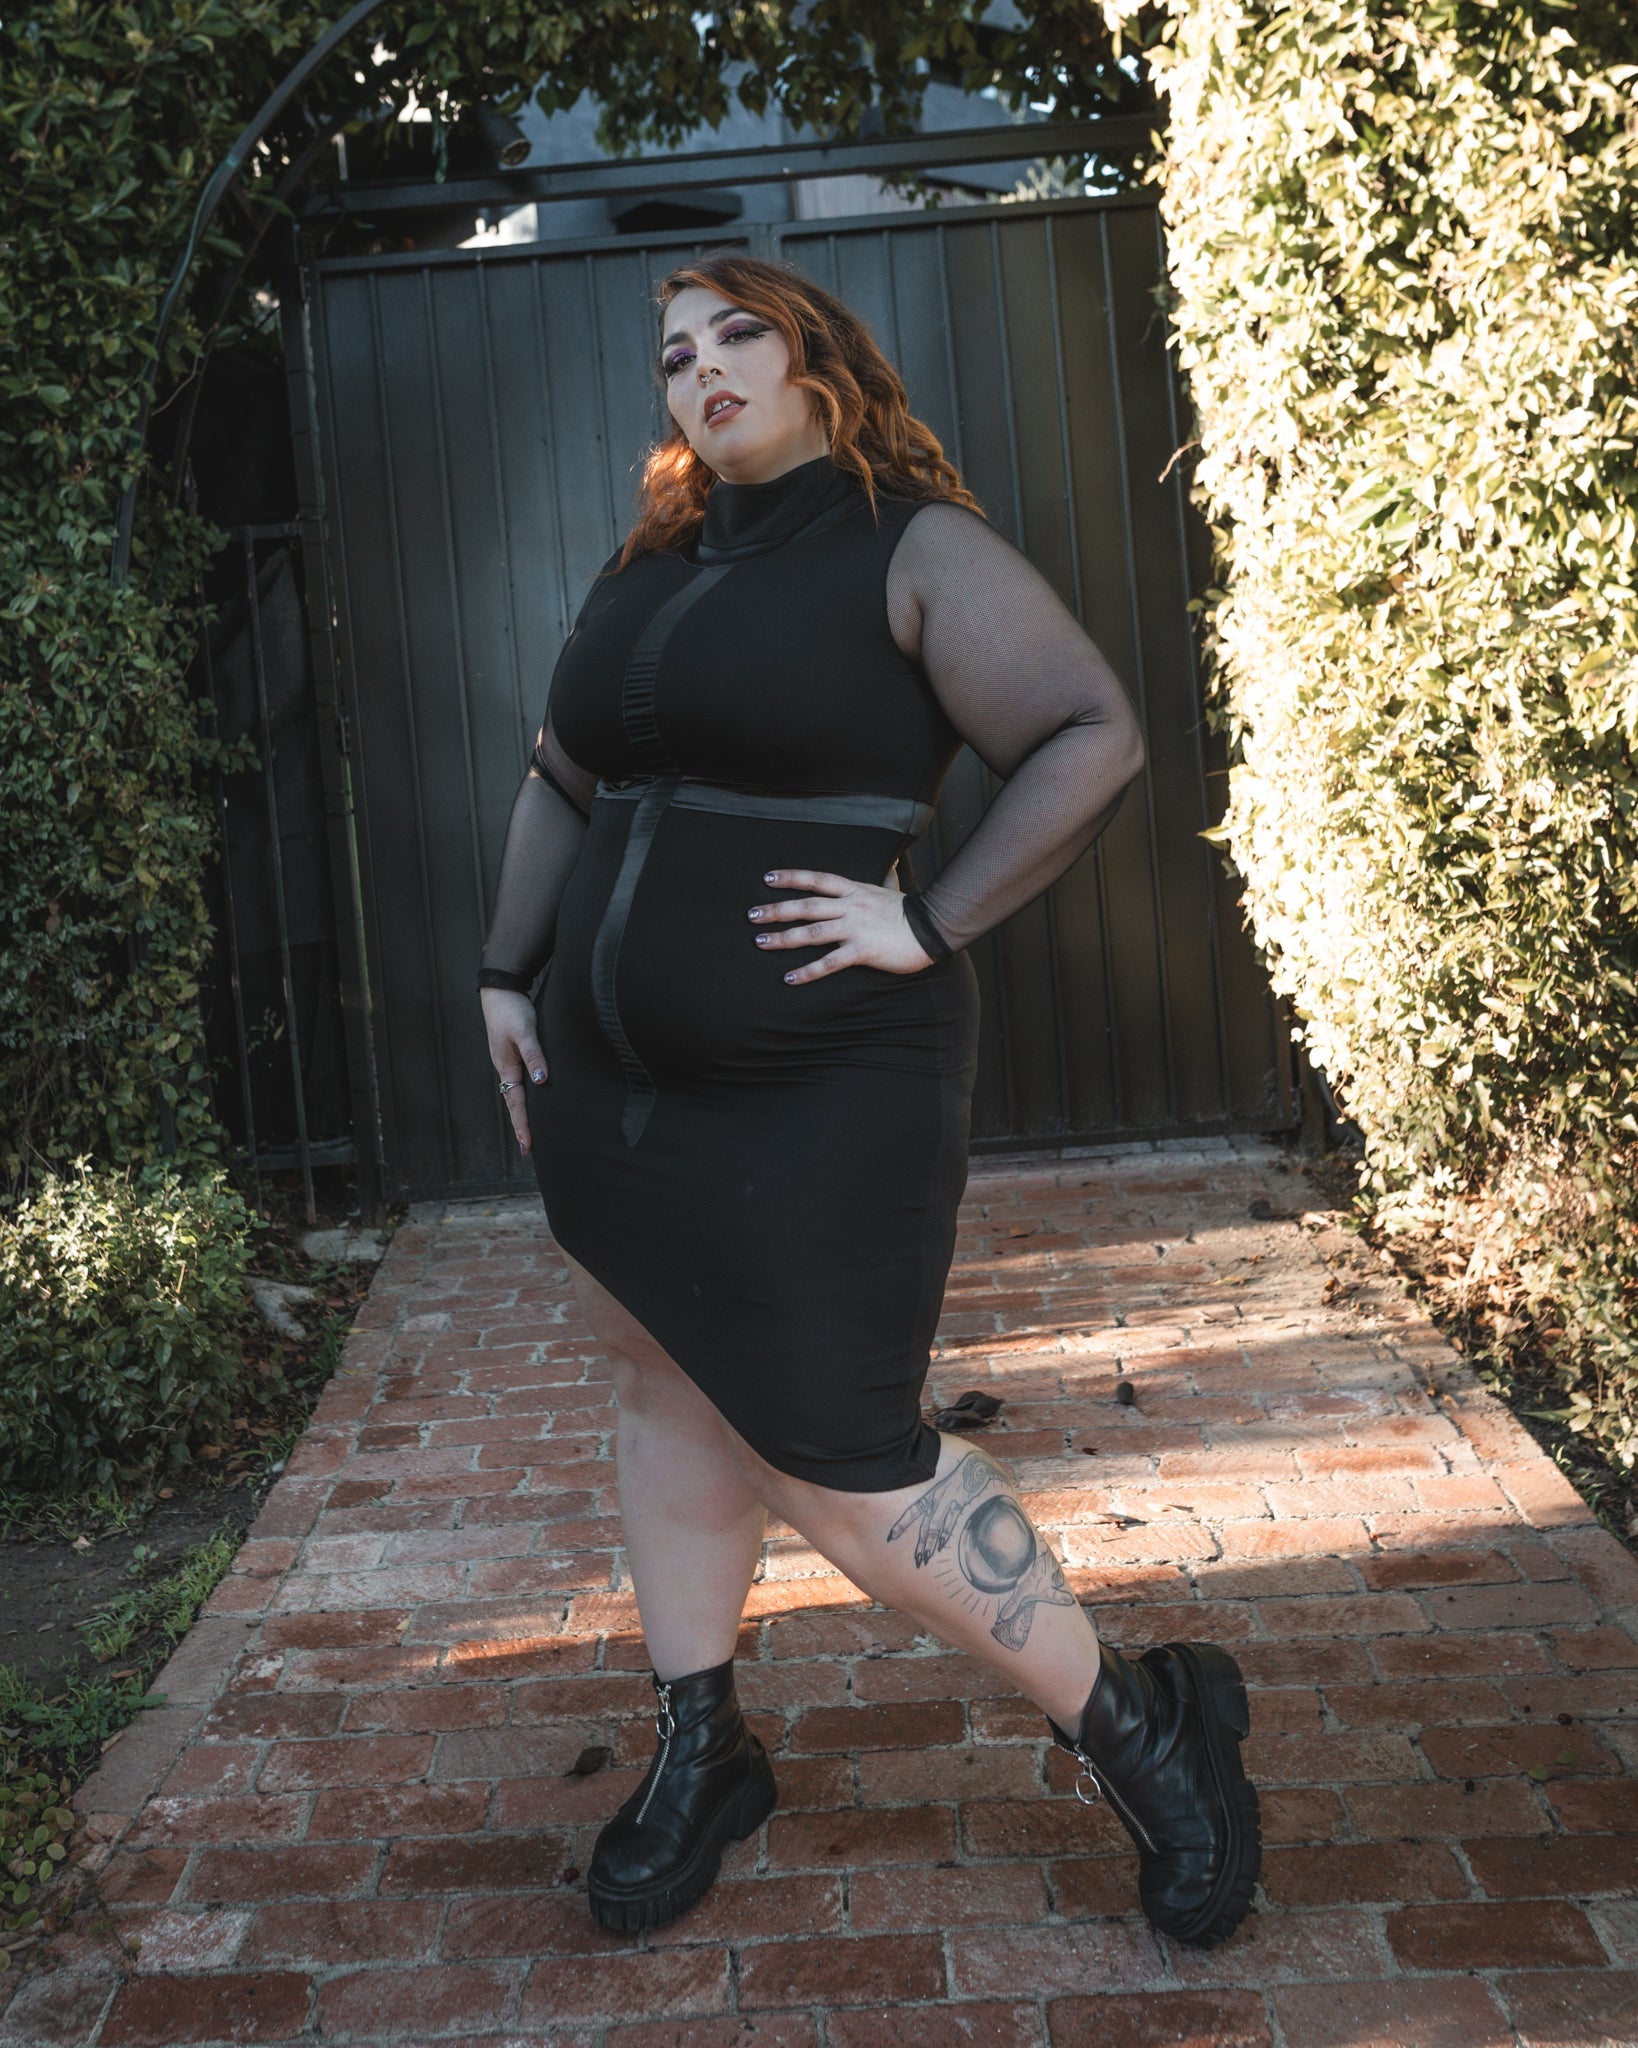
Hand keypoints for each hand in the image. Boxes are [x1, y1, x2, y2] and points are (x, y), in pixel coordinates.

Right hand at [481, 988, 546, 1154]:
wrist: (500, 991)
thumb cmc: (512, 1010)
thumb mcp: (525, 1032)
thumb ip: (534, 1056)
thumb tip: (542, 1081)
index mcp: (507, 1068)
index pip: (516, 1104)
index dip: (523, 1126)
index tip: (528, 1147)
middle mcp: (506, 1069)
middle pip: (514, 1104)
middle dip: (521, 1127)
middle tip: (529, 1150)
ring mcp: (508, 1063)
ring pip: (517, 1094)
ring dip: (523, 1113)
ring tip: (530, 1132)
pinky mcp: (513, 1055)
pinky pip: (520, 1082)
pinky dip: (526, 1096)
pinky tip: (533, 1098)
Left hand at [748, 868, 935, 983]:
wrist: (934, 927)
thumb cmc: (912, 911)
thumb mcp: (893, 888)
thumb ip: (886, 877)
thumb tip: (892, 860)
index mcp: (855, 890)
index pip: (817, 879)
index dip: (791, 877)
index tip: (767, 878)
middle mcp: (850, 907)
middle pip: (806, 905)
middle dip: (776, 910)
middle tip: (751, 915)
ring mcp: (855, 928)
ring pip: (812, 932)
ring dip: (784, 937)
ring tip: (760, 942)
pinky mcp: (862, 950)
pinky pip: (830, 962)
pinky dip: (809, 970)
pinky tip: (790, 978)